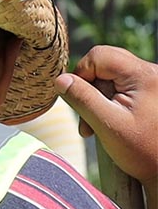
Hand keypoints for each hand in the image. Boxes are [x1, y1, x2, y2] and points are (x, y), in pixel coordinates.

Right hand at [56, 45, 157, 187]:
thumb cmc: (143, 152)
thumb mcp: (107, 125)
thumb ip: (82, 99)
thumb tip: (60, 80)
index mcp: (144, 75)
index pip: (99, 56)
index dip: (81, 75)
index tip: (78, 101)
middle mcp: (151, 73)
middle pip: (104, 64)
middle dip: (89, 90)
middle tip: (88, 118)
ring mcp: (151, 83)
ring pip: (109, 77)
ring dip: (96, 100)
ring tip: (96, 126)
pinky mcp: (149, 93)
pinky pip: (119, 88)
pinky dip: (107, 104)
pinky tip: (108, 123)